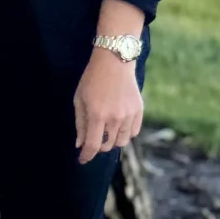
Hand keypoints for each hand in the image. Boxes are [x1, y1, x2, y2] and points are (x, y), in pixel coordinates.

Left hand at [73, 48, 142, 164]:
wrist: (114, 60)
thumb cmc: (92, 78)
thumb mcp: (80, 98)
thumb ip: (80, 123)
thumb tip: (80, 144)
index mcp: (97, 114)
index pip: (92, 145)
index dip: (86, 156)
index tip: (82, 160)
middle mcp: (115, 118)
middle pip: (107, 145)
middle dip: (98, 146)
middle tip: (93, 138)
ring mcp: (129, 115)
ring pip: (122, 141)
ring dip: (112, 140)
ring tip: (106, 130)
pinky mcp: (139, 110)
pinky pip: (133, 132)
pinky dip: (125, 133)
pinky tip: (119, 125)